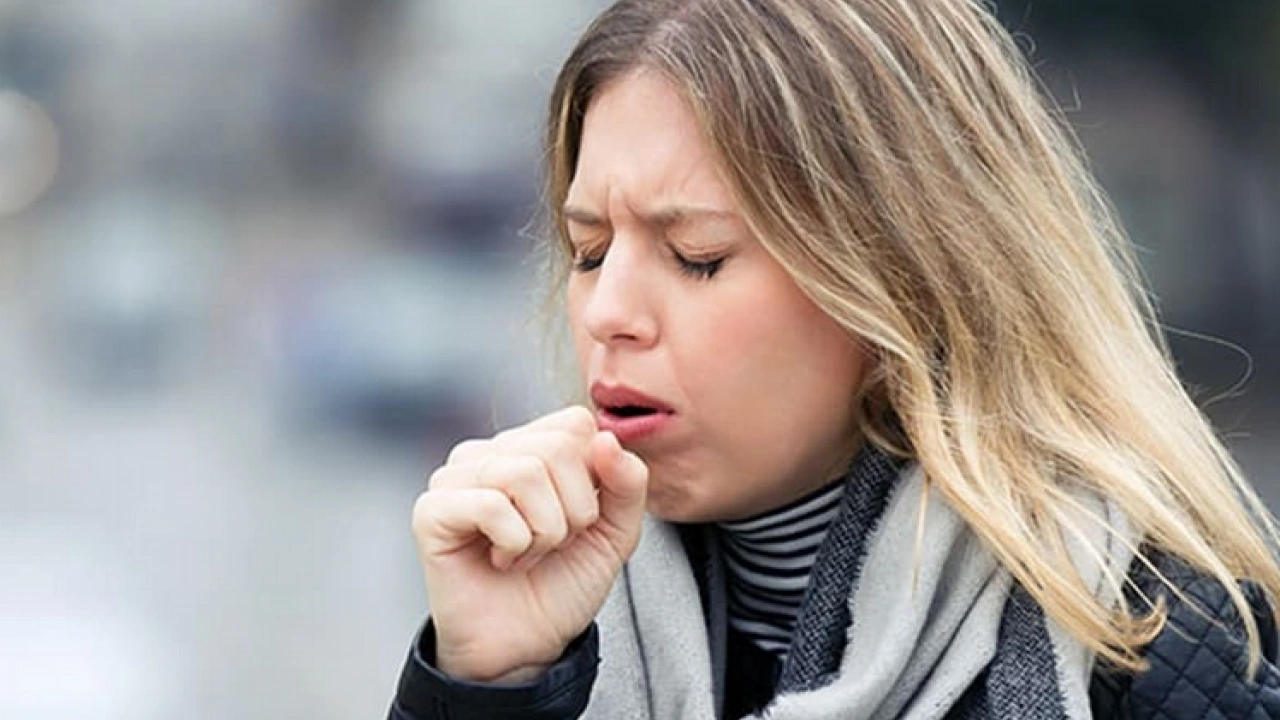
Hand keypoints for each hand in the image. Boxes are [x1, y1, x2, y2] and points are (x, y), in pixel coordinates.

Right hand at [411, 406, 648, 683]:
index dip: (594, 476)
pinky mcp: (432, 510)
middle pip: (556, 447)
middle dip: (574, 510)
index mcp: (529, 446)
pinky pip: (491, 505)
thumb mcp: (615, 531)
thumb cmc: (562, 583)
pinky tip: (502, 560)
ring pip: (525, 473)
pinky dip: (514, 543)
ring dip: (544, 531)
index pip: (575, 423)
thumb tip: (606, 439)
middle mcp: (489, 453)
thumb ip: (627, 481)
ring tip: (527, 552)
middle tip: (554, 543)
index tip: (580, 517)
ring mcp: (455, 478)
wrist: (527, 645)